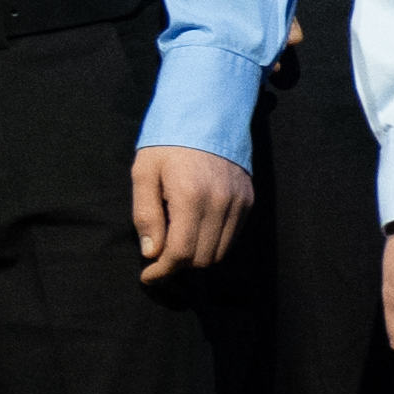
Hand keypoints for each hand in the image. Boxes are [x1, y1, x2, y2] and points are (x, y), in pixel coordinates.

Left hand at [128, 145, 249, 283]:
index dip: (163, 271)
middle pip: (203, 258)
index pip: (182, 252)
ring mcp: (239, 203)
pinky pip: (233, 237)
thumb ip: (146, 214)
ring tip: (176, 246)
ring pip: (220, 252)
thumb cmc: (167, 145)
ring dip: (197, 258)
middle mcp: (221, 203)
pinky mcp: (249, 201)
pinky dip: (214, 244)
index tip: (148, 277)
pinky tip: (196, 233)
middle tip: (158, 260)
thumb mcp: (144, 173)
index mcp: (190, 196)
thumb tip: (151, 253)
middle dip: (178, 266)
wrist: (207, 117)